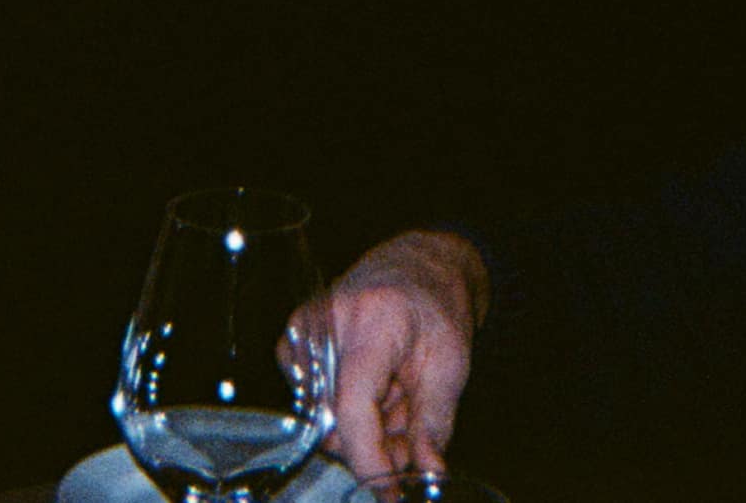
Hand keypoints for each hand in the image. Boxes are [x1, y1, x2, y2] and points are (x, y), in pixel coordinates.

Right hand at [323, 229, 486, 476]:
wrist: (417, 265)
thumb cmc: (437, 305)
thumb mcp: (451, 363)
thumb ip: (435, 422)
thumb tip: (427, 475)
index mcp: (373, 322)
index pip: (353, 407)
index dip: (369, 459)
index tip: (390, 490)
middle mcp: (328, 323)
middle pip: (339, 420)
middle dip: (380, 443)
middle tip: (414, 434)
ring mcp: (305, 330)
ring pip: (328, 419)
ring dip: (370, 427)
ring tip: (400, 398)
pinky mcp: (294, 340)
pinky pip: (318, 403)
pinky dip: (353, 410)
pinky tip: (379, 389)